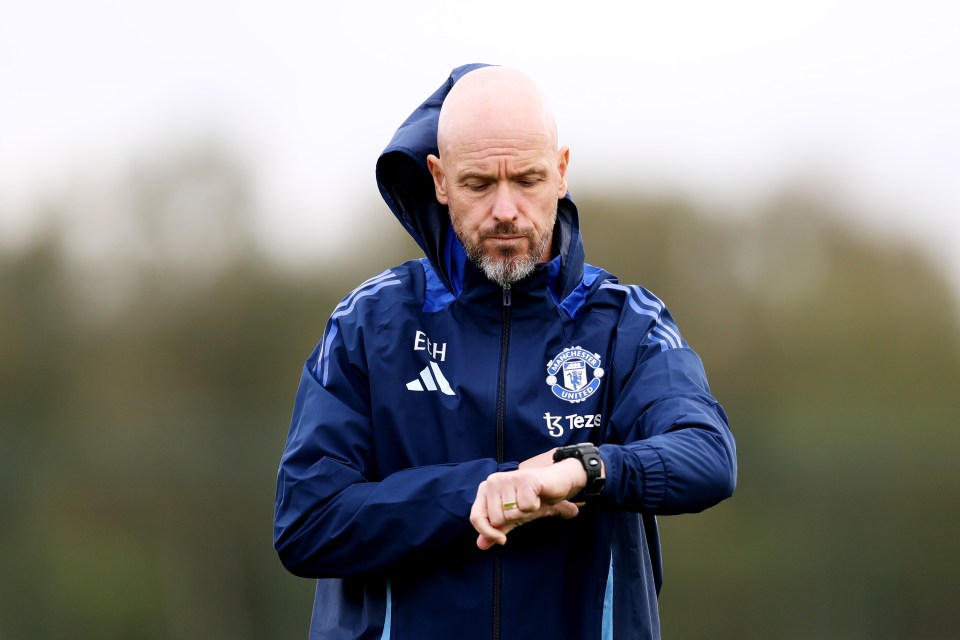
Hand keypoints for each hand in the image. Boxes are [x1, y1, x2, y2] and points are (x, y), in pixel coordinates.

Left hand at [469, 456, 586, 550]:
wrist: (556, 483)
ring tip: (530, 501)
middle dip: (514, 519)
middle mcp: (493, 481)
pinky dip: (535, 506)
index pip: (476, 518)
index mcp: (485, 489)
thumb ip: (496, 530)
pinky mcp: (524, 479)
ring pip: (511, 514)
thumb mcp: (511, 517)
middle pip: (496, 519)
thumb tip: (481, 545)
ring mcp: (508, 478)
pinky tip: (537, 496)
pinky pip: (526, 507)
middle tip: (523, 506)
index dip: (488, 533)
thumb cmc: (531, 499)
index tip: (502, 540)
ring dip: (525, 513)